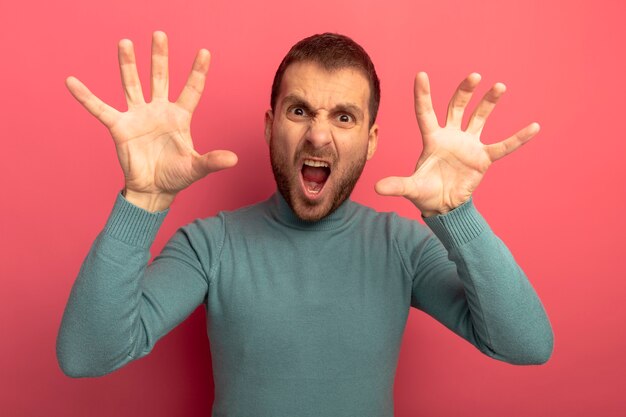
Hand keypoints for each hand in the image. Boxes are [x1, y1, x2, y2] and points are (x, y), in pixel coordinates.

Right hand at [66, 31, 237, 209]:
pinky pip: (100, 109)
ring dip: (128, 64)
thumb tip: (234, 160)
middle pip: (160, 78)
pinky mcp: (120, 127)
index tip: (204, 52)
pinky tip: (72, 81)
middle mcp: (159, 111)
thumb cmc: (176, 176)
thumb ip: (213, 161)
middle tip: (160, 34)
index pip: (191, 90)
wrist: (153, 191)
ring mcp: (138, 116)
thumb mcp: (196, 168)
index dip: (197, 72)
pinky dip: (86, 97)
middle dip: (160, 57)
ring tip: (126, 42)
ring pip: (132, 84)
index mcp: (180, 117)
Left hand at [375, 72, 538, 216]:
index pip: (425, 113)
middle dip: (464, 91)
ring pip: (479, 118)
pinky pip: (503, 146)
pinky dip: (518, 139)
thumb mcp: (410, 188)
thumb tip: (376, 188)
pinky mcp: (483, 158)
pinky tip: (534, 127)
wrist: (444, 206)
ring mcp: (468, 145)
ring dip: (489, 103)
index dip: (423, 95)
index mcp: (432, 139)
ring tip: (499, 86)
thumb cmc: (425, 193)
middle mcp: (450, 136)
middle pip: (456, 107)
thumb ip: (397, 185)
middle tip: (473, 76)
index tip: (421, 75)